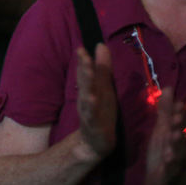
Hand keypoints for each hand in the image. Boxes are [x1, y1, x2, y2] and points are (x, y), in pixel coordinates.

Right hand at [75, 44, 116, 159]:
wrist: (95, 140)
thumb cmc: (101, 109)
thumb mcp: (104, 87)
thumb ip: (102, 67)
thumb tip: (100, 44)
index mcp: (90, 88)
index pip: (85, 71)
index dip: (83, 59)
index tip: (81, 48)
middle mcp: (87, 97)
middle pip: (85, 80)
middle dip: (84, 67)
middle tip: (83, 54)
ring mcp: (89, 111)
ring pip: (87, 96)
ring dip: (87, 84)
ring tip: (88, 73)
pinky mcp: (95, 124)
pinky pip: (92, 115)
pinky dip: (91, 108)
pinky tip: (92, 100)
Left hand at [145, 87, 185, 184]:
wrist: (159, 174)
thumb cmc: (162, 147)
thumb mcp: (161, 128)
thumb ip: (165, 110)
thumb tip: (168, 87)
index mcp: (175, 133)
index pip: (179, 121)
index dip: (179, 113)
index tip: (179, 103)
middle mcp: (179, 145)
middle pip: (180, 134)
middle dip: (178, 126)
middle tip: (176, 118)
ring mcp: (176, 158)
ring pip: (177, 151)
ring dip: (175, 143)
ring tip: (172, 136)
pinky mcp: (170, 171)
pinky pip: (170, 168)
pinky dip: (169, 165)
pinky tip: (166, 161)